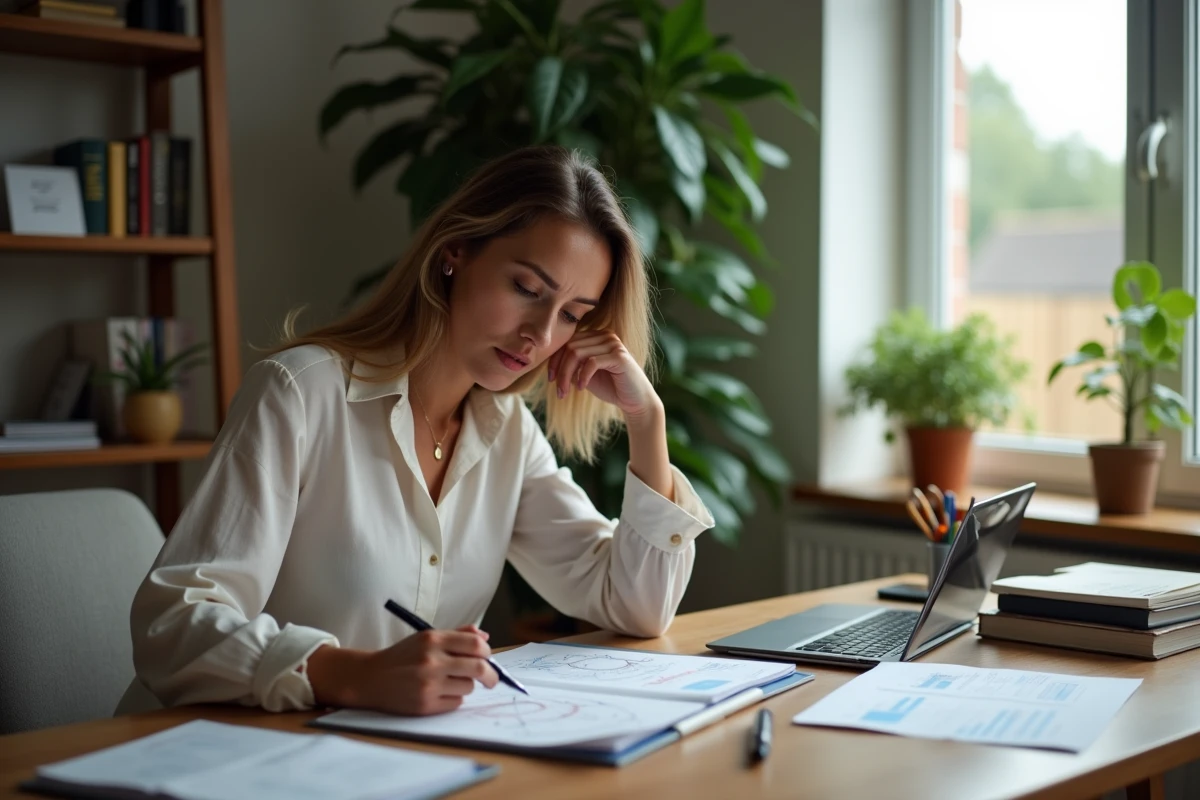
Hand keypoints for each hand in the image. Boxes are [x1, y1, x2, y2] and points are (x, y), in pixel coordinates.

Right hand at [307, 624, 497, 715]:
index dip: (486, 652)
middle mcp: (431, 660)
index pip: (475, 644)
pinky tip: (438, 693)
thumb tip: (485, 638)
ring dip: (465, 685)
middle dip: (490, 675)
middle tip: (491, 679)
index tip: (487, 657)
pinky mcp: (425, 705)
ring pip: (468, 687)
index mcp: (433, 639)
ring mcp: (428, 684)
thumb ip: (456, 635)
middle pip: (479, 668)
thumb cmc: (402, 656)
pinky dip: (453, 698)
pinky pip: (456, 702)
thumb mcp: (426, 638)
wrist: (371, 678)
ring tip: (449, 682)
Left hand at [548, 330, 660, 417]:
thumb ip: (570, 366)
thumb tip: (550, 363)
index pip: (568, 342)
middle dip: (560, 371)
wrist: (634, 400)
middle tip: (559, 391)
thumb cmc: (610, 387)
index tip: (551, 380)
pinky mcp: (619, 356)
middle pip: (570, 347)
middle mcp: (605, 335)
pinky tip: (581, 388)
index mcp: (596, 336)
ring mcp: (613, 344)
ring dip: (566, 375)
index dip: (555, 360)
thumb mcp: (584, 375)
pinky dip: (582, 376)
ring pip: (577, 354)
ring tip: (566, 392)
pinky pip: (591, 362)